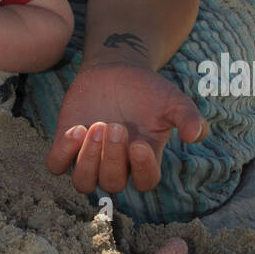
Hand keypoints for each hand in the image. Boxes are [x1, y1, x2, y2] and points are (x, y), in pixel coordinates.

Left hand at [46, 62, 209, 194]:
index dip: (141, 169)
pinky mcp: (67, 144)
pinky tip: (76, 129)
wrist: (116, 70)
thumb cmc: (148, 90)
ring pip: (84, 183)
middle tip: (115, 125)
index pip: (145, 181)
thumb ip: (188, 117)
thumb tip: (197, 135)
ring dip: (88, 160)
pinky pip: (57, 165)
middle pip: (112, 183)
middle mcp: (116, 164)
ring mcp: (89, 157)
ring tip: (95, 127)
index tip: (138, 144)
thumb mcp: (172, 101)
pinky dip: (64, 153)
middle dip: (112, 157)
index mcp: (144, 160)